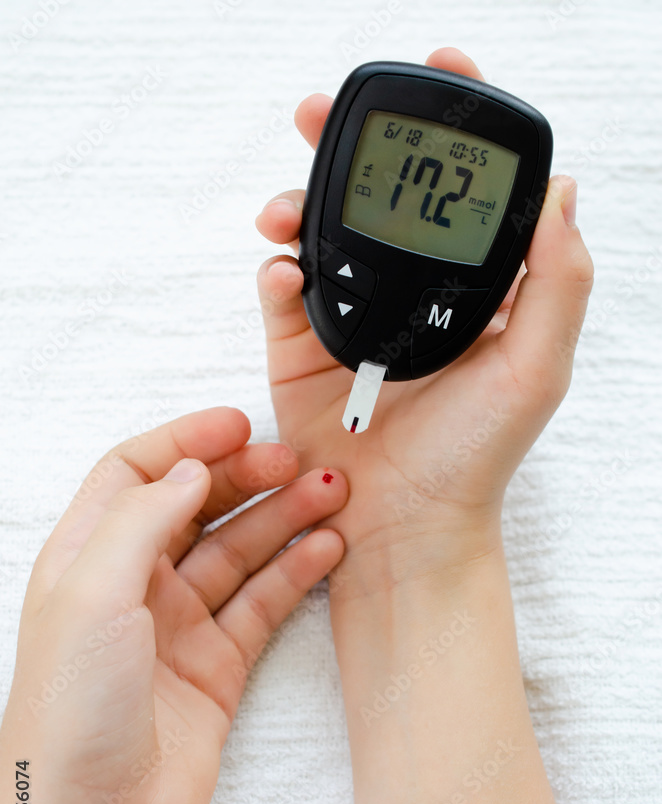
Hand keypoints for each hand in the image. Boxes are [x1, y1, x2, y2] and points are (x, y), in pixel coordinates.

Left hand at [3, 407, 346, 803]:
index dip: (186, 441)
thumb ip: (143, 520)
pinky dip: (296, 573)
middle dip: (247, 478)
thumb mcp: (92, 593)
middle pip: (196, 507)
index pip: (137, 473)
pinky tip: (327, 550)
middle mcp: (133, 585)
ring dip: (283, 521)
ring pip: (239, 552)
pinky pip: (263, 604)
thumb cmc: (69, 712)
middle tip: (298, 463)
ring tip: (332, 497)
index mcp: (87, 557)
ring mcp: (178, 625)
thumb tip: (191, 469)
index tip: (240, 424)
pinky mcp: (218, 666)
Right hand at [256, 48, 592, 588]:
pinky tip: (281, 267)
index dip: (452, 132)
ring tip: (286, 204)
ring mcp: (351, 320)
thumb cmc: (473, 458)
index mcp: (469, 293)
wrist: (404, 526)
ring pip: (319, 234)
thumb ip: (557, 280)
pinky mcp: (300, 350)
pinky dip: (275, 271)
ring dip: (299, 201)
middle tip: (324, 114)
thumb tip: (562, 190)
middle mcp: (409, 296)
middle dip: (350, 147)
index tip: (439, 77)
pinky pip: (280, 294)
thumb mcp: (535, 368)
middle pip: (378, 200)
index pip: (460, 196)